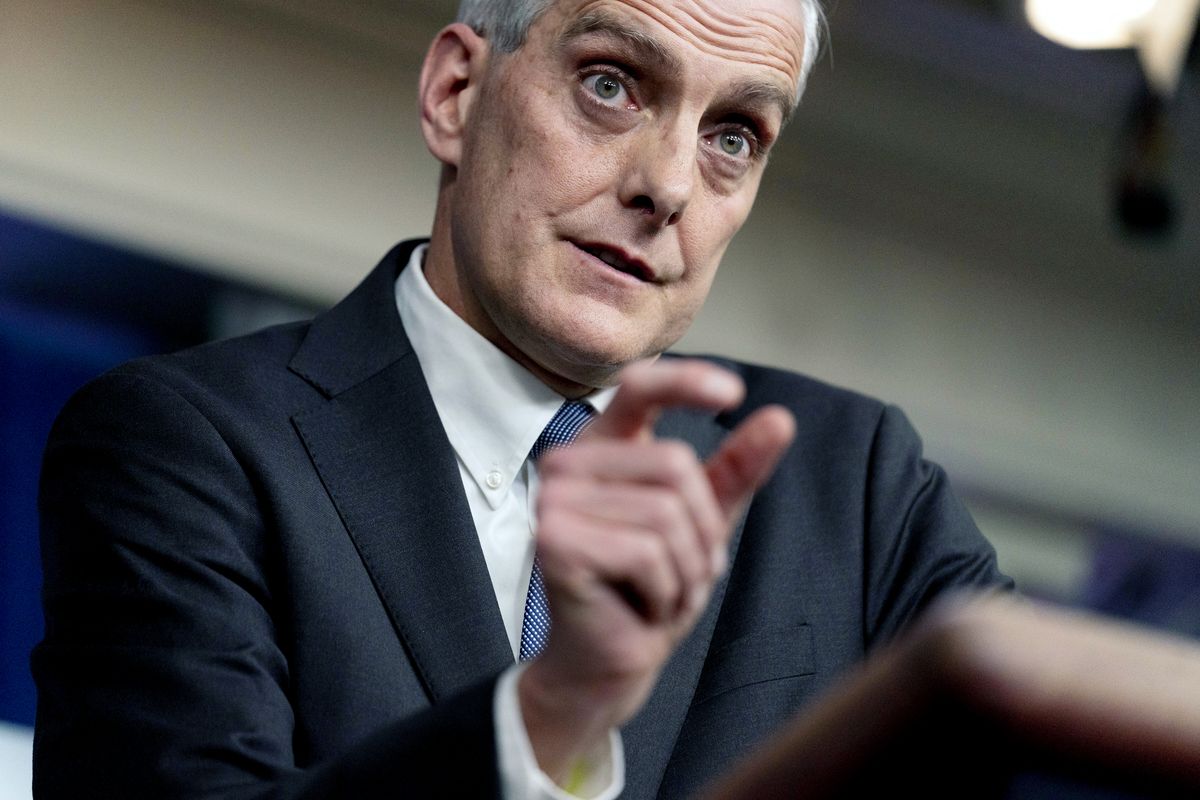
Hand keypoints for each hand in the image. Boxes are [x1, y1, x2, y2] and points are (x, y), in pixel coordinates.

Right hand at [518, 359, 795, 780]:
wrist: (608, 660)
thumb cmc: (650, 587)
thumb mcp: (705, 522)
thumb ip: (736, 470)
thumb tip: (781, 419)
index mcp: (603, 446)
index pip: (640, 387)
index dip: (685, 381)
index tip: (732, 393)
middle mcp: (568, 463)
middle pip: (674, 465)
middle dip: (703, 531)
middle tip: (686, 573)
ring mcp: (554, 499)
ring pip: (666, 513)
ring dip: (686, 568)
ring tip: (665, 593)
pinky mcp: (554, 540)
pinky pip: (647, 552)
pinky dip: (664, 591)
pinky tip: (644, 607)